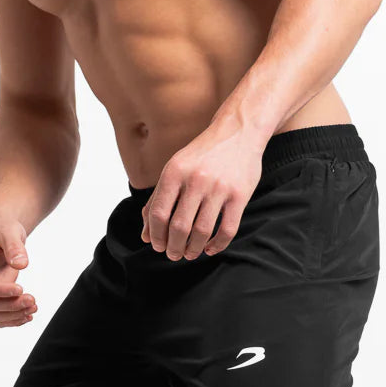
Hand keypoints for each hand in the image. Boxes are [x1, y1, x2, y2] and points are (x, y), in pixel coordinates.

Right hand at [0, 216, 37, 327]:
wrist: (3, 237)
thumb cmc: (4, 231)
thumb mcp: (10, 231)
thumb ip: (14, 246)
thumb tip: (21, 264)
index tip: (21, 289)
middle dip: (10, 305)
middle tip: (32, 300)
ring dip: (13, 315)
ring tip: (33, 307)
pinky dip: (13, 320)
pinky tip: (27, 315)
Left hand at [141, 125, 263, 260]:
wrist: (238, 131)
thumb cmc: (202, 155)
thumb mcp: (175, 169)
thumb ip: (157, 200)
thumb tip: (145, 235)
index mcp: (174, 172)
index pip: (158, 214)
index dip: (155, 236)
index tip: (157, 246)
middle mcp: (196, 179)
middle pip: (178, 227)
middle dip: (173, 247)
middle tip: (173, 255)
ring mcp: (219, 188)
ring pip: (202, 231)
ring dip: (193, 249)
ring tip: (189, 254)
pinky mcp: (239, 195)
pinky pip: (227, 230)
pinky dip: (217, 245)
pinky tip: (209, 248)